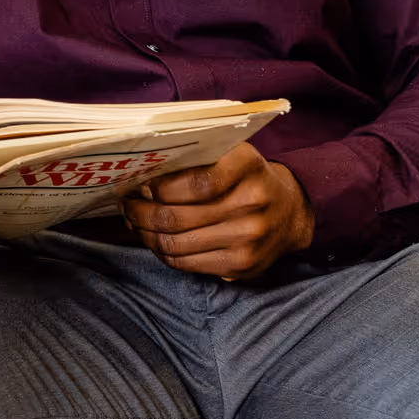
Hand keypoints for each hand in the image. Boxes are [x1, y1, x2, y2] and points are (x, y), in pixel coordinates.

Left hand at [121, 143, 314, 280]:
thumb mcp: (229, 154)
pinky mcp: (243, 265)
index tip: (140, 184)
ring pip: (176, 243)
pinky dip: (163, 252)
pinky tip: (156, 240)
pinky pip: (187, 263)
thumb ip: (193, 159)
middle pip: (177, 217)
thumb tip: (142, 178)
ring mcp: (249, 237)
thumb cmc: (245, 178)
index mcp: (247, 165)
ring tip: (135, 223)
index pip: (195, 182)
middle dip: (141, 213)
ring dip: (146, 234)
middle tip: (127, 205)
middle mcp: (253, 201)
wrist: (291, 212)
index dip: (158, 187)